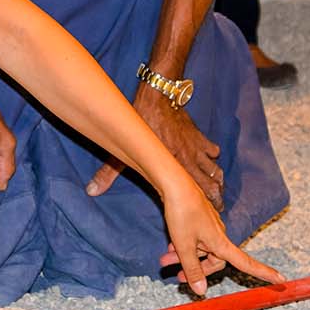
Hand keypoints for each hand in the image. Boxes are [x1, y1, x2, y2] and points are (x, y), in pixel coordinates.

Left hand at [87, 89, 223, 210]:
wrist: (159, 95)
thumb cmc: (141, 121)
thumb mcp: (124, 150)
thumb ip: (109, 173)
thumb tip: (91, 191)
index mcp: (175, 166)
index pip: (197, 191)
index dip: (206, 204)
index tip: (209, 215)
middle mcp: (190, 158)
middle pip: (212, 183)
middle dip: (217, 197)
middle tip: (217, 207)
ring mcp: (197, 146)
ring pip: (215, 168)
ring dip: (217, 179)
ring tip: (217, 189)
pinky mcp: (198, 134)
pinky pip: (212, 149)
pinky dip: (212, 156)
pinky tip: (210, 160)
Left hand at [156, 178, 283, 294]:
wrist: (174, 184)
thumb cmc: (182, 213)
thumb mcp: (184, 246)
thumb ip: (192, 269)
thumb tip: (201, 291)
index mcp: (221, 243)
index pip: (246, 263)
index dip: (263, 273)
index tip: (281, 280)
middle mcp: (219, 234)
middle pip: (215, 261)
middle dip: (197, 269)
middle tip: (177, 277)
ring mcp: (209, 226)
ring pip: (200, 249)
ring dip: (185, 257)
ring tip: (165, 262)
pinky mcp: (199, 219)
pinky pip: (195, 239)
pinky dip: (184, 245)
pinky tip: (170, 248)